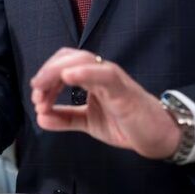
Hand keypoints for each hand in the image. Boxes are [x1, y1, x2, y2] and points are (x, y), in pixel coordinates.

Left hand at [30, 48, 179, 159]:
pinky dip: (84, 72)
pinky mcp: (123, 89)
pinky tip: (68, 76)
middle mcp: (100, 72)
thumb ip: (65, 118)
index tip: (36, 98)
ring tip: (43, 90)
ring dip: (57, 73)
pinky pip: (103, 74)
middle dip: (47, 73)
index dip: (45, 77)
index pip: (63, 65)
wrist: (158, 136)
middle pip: (68, 57)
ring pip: (81, 60)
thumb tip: (40, 117)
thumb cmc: (127, 124)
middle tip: (36, 94)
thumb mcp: (88, 122)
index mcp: (91, 78)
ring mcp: (112, 78)